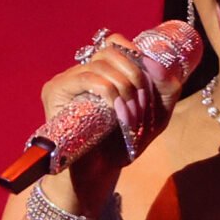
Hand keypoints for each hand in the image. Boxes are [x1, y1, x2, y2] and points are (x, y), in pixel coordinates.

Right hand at [40, 29, 178, 211]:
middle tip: (142, 103)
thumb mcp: (155, 117)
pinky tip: (116, 110)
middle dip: (135, 75)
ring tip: (130, 115)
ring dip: (125, 88)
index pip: (113, 43)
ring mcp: (65, 81)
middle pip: (110, 51)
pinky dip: (108, 91)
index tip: (148, 71)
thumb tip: (155, 63)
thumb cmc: (122, 147)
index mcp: (100, 74)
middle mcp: (80, 73)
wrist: (97, 175)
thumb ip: (164, 89)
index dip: (133, 51)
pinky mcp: (55, 92)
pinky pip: (87, 78)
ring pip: (101, 64)